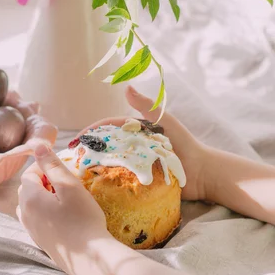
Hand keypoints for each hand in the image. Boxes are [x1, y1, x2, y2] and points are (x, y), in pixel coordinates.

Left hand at [18, 144, 108, 274]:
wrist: (90, 259)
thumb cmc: (82, 218)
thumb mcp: (70, 186)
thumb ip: (52, 165)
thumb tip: (38, 147)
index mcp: (29, 198)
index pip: (29, 174)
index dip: (44, 166)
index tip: (62, 167)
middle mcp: (25, 214)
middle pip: (27, 189)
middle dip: (43, 181)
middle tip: (65, 182)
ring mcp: (31, 231)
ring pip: (30, 206)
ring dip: (43, 198)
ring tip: (64, 199)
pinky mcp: (40, 242)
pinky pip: (36, 220)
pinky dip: (45, 213)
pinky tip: (64, 217)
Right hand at [81, 86, 208, 201]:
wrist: (203, 173)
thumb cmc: (185, 144)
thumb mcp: (165, 121)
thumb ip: (147, 106)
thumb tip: (126, 86)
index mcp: (136, 131)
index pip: (108, 127)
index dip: (92, 131)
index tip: (78, 139)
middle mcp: (132, 147)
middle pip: (105, 146)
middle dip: (88, 150)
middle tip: (71, 159)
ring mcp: (135, 165)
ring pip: (110, 165)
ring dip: (94, 168)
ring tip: (78, 175)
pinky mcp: (139, 182)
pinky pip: (120, 182)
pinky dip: (107, 183)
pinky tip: (94, 188)